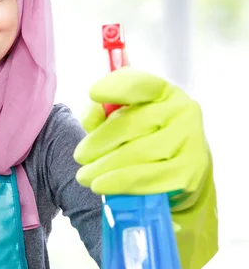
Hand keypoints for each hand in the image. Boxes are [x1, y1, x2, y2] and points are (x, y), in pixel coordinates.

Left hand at [73, 67, 208, 206]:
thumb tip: (91, 111)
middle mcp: (182, 111)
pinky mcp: (189, 172)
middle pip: (130, 124)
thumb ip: (101, 112)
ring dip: (104, 166)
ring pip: (136, 153)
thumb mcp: (121, 120)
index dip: (115, 86)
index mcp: (163, 91)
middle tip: (79, 156)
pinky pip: (147, 177)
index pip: (139, 84)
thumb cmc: (144, 139)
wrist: (181, 174)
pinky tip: (101, 185)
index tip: (92, 94)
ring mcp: (190, 141)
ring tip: (84, 175)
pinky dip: (119, 182)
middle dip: (98, 142)